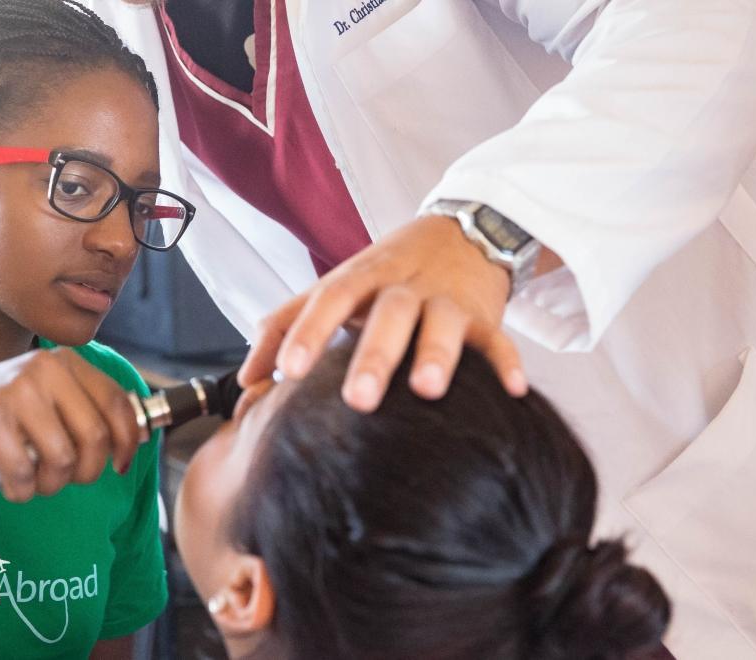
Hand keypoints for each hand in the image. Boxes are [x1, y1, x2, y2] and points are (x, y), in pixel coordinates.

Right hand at [0, 348, 145, 501]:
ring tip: (33, 481)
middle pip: (95, 438)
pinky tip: (10, 484)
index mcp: (63, 362)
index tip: (120, 465)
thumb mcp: (41, 395)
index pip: (118, 404)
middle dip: (86, 473)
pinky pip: (24, 473)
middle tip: (62, 480)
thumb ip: (80, 407)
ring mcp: (13, 393)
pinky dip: (21, 490)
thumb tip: (135, 435)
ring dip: (50, 486)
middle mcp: (41, 370)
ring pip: (62, 460)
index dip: (128, 442)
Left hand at [239, 215, 529, 411]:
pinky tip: (510, 391)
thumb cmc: (388, 271)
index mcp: (360, 277)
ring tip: (428, 389)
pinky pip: (497, 338)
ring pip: (442, 323)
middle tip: (357, 399)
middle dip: (373, 356)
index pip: (329, 300)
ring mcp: (445, 299)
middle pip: (387, 315)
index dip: (308, 334)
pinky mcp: (483, 314)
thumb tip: (245, 379)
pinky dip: (506, 362)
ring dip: (437, 354)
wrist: (464, 229)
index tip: (286, 372)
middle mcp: (402, 286)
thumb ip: (287, 325)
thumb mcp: (337, 286)